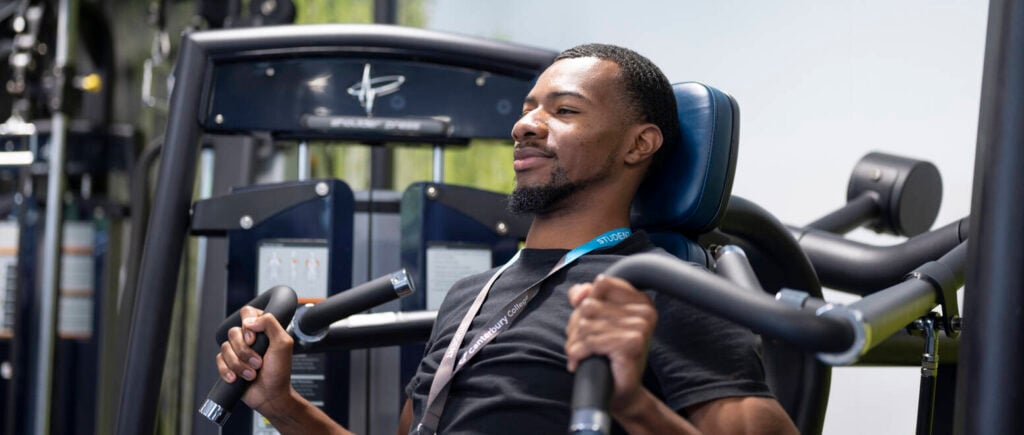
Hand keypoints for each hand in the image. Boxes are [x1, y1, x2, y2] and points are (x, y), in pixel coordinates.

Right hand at [216, 305, 295, 414]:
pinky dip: (227, 371)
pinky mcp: (228, 364)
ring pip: (225, 347)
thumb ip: (271, 324)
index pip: (247, 313)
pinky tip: (236, 378)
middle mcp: (248, 337)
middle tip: (258, 363)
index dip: (247, 326)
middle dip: (245, 352)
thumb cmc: (279, 371)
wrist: (270, 395)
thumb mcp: (283, 344)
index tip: (254, 340)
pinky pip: (219, 360)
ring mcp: (237, 351)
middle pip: (233, 332)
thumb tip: (250, 320)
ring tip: (251, 374)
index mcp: (262, 329)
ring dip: (239, 364)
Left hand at [565, 274, 657, 414]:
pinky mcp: (630, 344)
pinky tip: (579, 361)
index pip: (602, 282)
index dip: (585, 299)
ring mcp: (640, 327)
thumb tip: (579, 291)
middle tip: (581, 342)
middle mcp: (644, 311)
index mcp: (640, 300)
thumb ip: (588, 297)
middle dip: (577, 325)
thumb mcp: (598, 319)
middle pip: (589, 304)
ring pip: (585, 324)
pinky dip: (577, 353)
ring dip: (574, 342)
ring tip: (581, 353)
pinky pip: (589, 341)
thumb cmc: (609, 354)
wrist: (620, 390)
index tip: (583, 317)